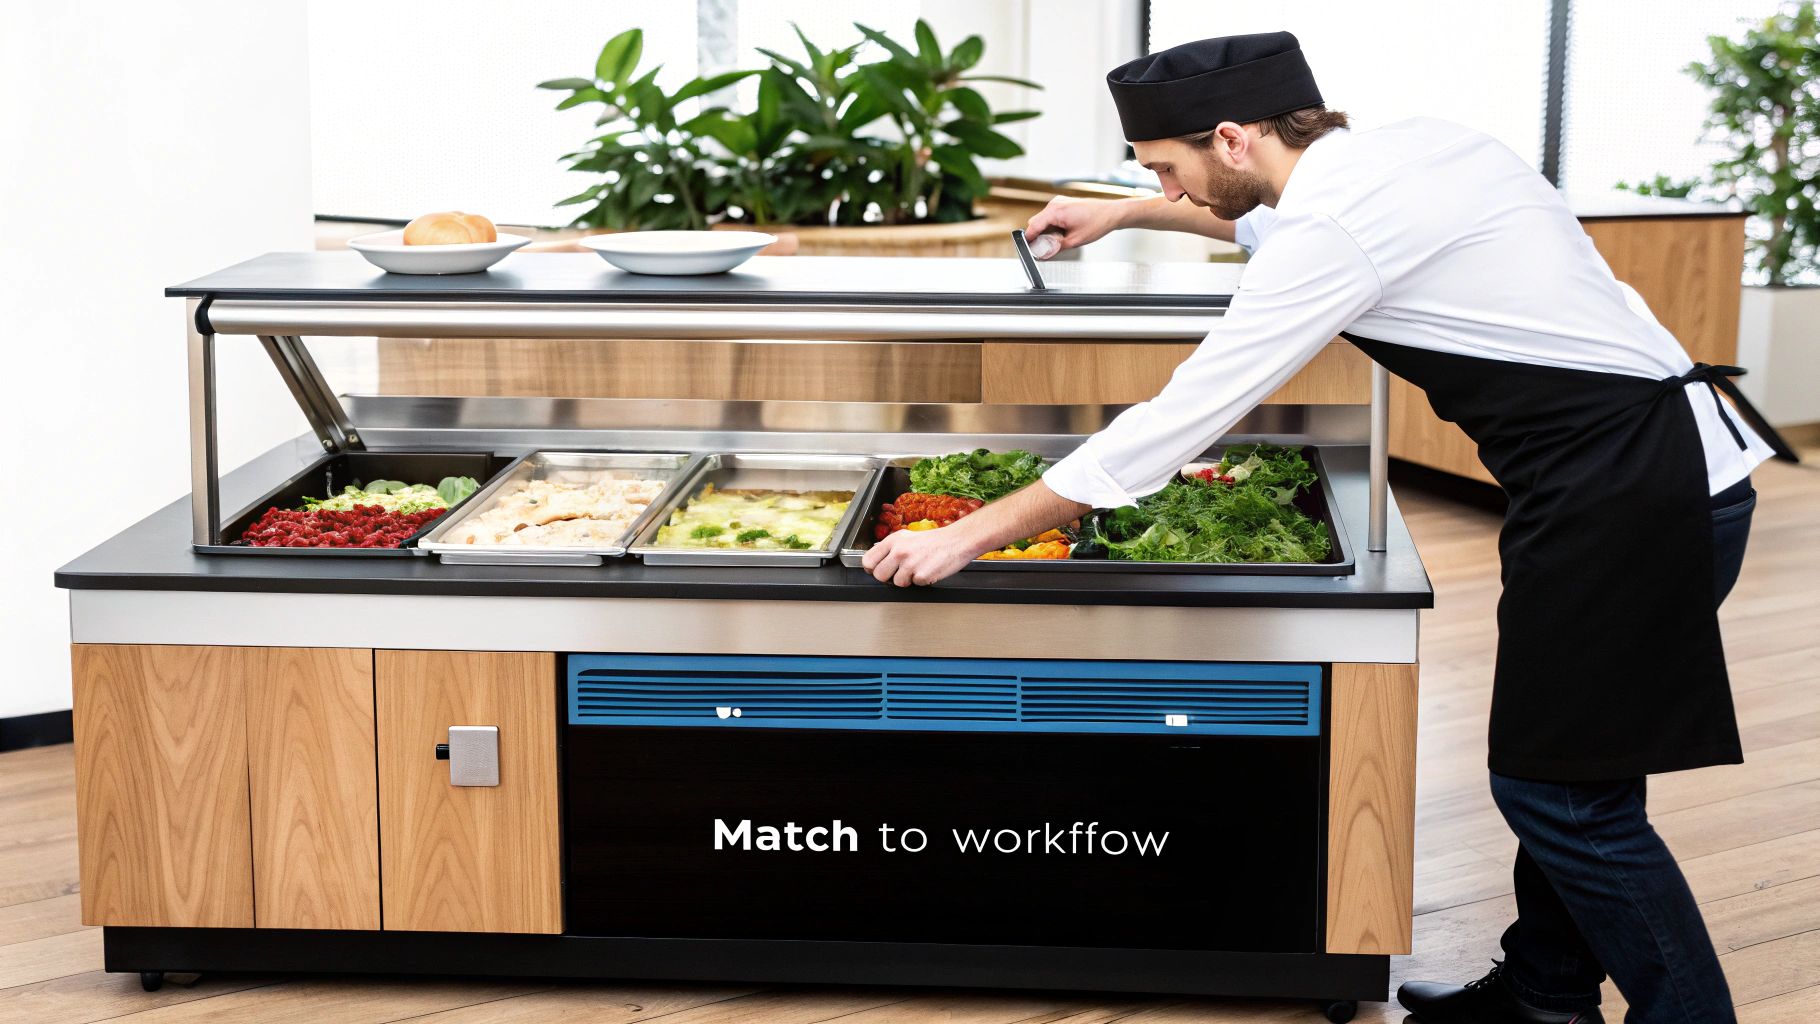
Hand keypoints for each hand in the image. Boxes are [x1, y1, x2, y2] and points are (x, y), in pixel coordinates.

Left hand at [862, 522, 984, 586]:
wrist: (957, 540)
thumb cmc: (934, 540)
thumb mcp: (907, 537)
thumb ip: (891, 549)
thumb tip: (877, 563)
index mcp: (893, 540)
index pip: (868, 560)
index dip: (872, 569)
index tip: (877, 570)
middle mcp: (899, 551)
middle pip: (879, 575)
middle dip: (888, 578)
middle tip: (899, 572)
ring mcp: (910, 564)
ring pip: (896, 583)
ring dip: (907, 580)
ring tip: (917, 569)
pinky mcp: (922, 575)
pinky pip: (915, 585)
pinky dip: (921, 581)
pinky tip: (928, 570)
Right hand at [1023, 195, 1128, 257]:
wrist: (1111, 213)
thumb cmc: (1098, 222)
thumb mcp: (1074, 241)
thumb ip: (1055, 247)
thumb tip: (1044, 252)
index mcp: (1056, 211)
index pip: (1033, 226)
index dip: (1029, 239)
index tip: (1029, 249)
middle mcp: (1055, 204)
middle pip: (1036, 222)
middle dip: (1039, 236)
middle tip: (1048, 247)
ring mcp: (1059, 202)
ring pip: (1043, 220)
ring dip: (1048, 231)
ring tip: (1062, 239)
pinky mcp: (1064, 204)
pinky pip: (1051, 216)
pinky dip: (1054, 225)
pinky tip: (1064, 232)